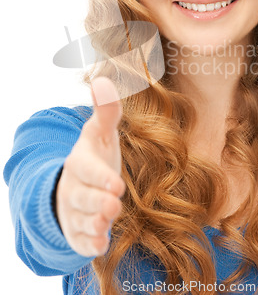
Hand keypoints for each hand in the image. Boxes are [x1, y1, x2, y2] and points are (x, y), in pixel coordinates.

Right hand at [56, 76, 125, 256]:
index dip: (100, 177)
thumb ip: (106, 112)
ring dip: (94, 222)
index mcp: (81, 162)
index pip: (87, 169)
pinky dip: (89, 243)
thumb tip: (103, 79)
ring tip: (108, 221)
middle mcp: (74, 187)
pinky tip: (101, 244)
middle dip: (97, 202)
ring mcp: (74, 211)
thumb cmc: (94, 156)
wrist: (76, 184)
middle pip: (83, 197)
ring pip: (82, 220)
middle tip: (114, 206)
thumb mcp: (100, 134)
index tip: (117, 185)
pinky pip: (81, 239)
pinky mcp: (77, 231)